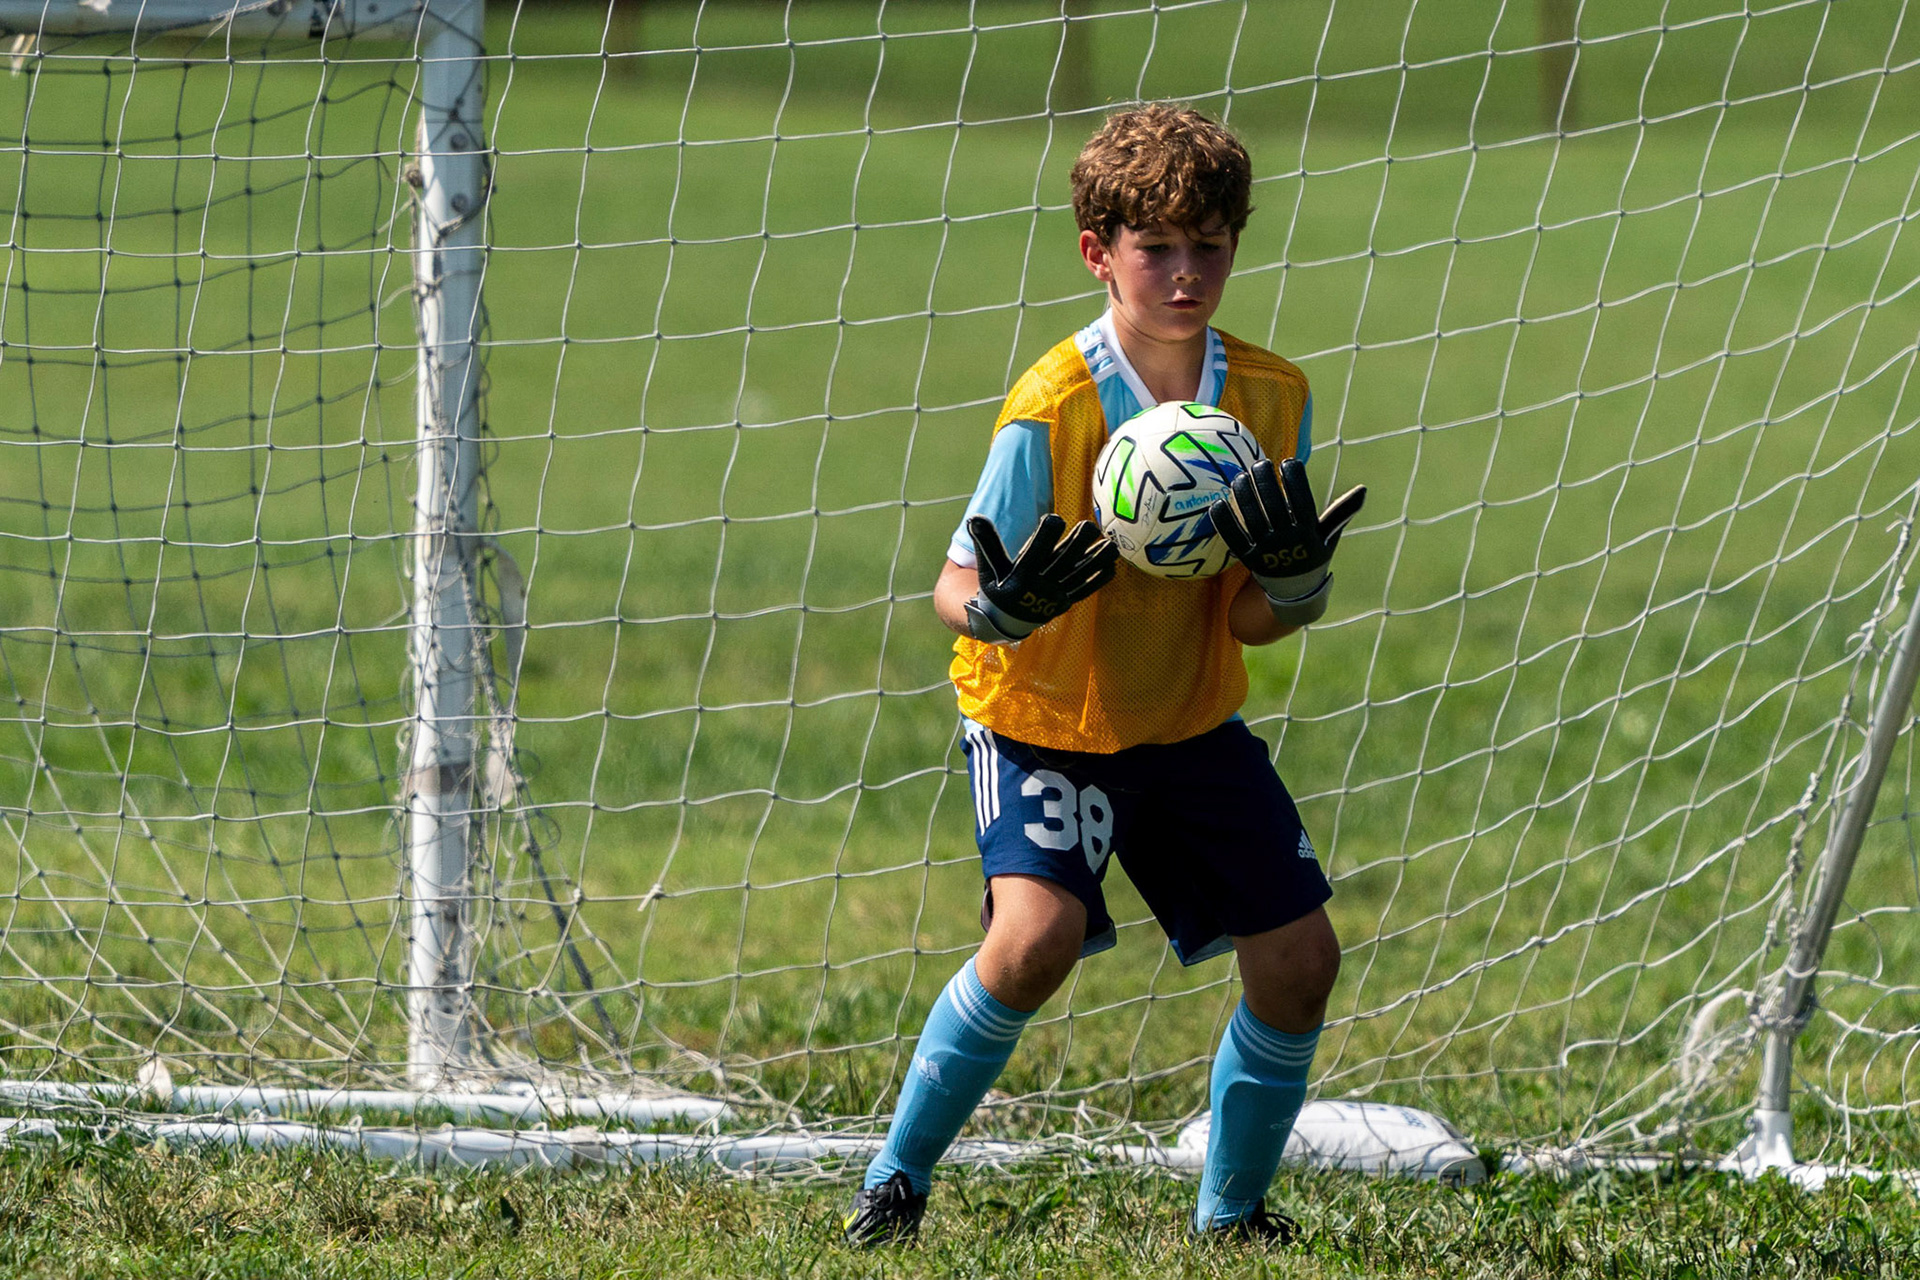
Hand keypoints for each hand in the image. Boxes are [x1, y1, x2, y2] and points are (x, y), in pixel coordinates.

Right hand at [964, 513, 1118, 643]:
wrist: (1004, 624)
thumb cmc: (996, 589)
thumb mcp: (988, 569)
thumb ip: (986, 543)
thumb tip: (974, 517)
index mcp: (1021, 577)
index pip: (1035, 553)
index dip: (1045, 536)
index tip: (1054, 518)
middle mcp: (1040, 586)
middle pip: (1063, 562)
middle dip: (1078, 544)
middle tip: (1089, 525)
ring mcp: (1055, 595)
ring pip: (1080, 576)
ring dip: (1096, 561)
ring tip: (1110, 544)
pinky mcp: (1066, 602)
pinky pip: (1086, 590)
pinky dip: (1099, 578)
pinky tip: (1112, 564)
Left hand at [1209, 458, 1365, 626]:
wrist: (1296, 594)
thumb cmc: (1312, 555)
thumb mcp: (1329, 536)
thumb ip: (1341, 512)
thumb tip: (1363, 489)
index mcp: (1309, 534)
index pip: (1303, 501)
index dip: (1295, 480)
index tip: (1289, 463)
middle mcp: (1288, 542)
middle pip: (1274, 506)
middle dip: (1266, 481)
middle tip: (1260, 463)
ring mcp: (1268, 552)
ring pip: (1252, 518)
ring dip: (1245, 495)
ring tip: (1241, 476)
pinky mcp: (1250, 560)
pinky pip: (1234, 538)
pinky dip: (1225, 521)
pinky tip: (1218, 502)